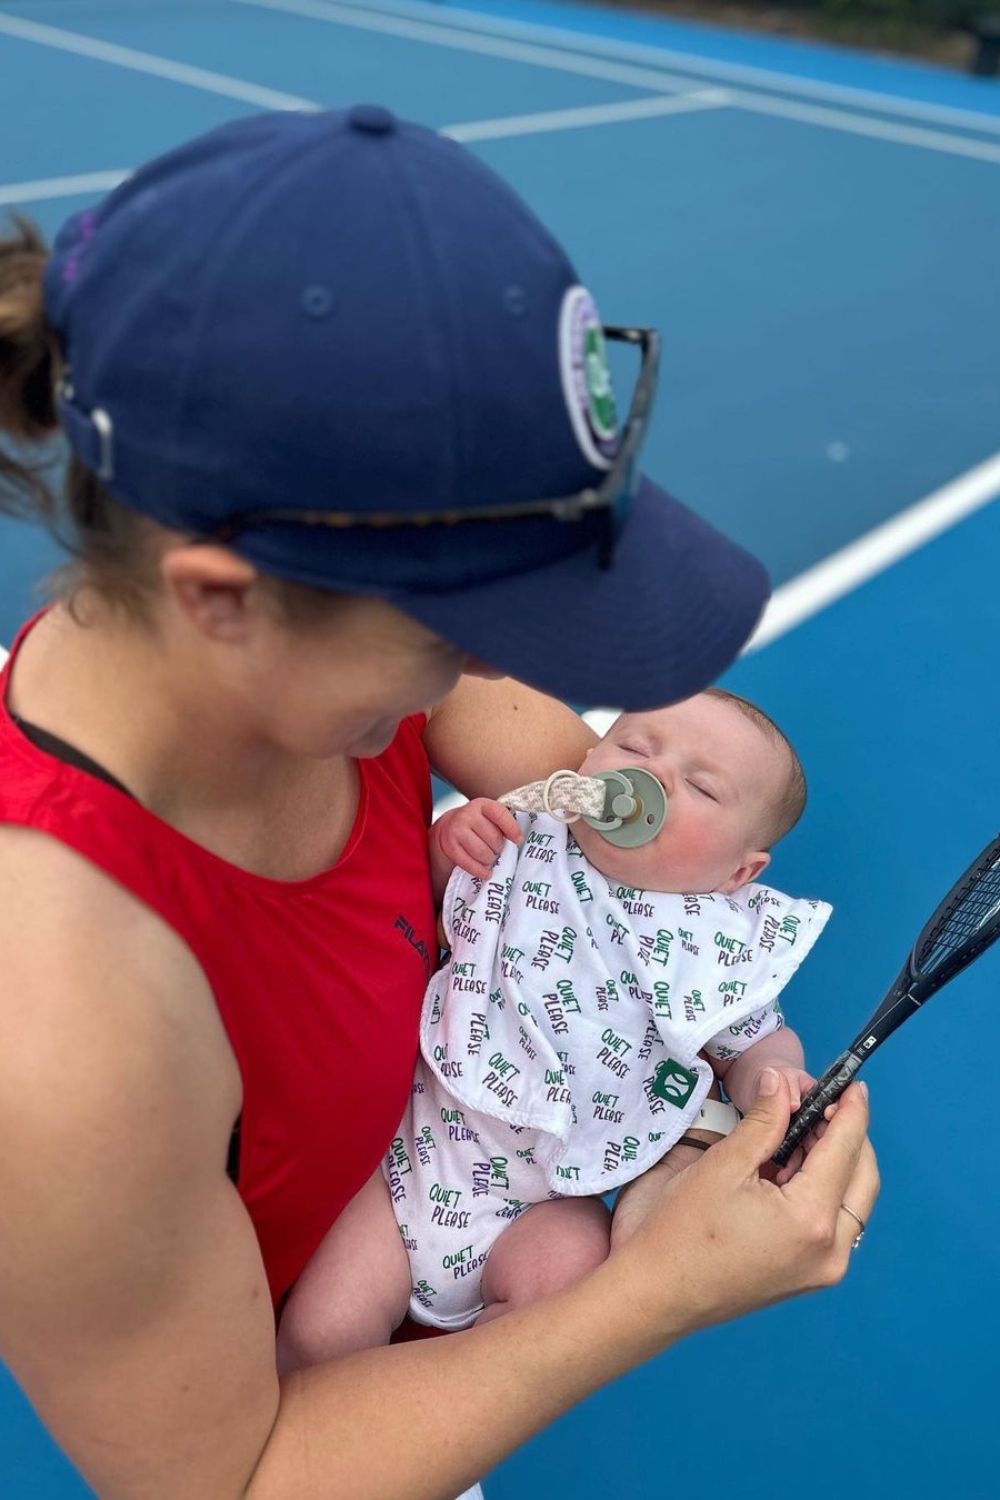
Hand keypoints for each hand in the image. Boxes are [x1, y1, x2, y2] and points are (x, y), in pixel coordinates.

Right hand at [431, 797, 523, 881]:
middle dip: (499, 848)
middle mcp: (467, 815)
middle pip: (494, 838)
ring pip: (483, 853)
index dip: (512, 829)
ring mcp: (456, 830)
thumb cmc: (476, 824)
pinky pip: (470, 864)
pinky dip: (480, 871)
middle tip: (496, 850)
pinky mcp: (450, 846)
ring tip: (490, 858)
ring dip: (490, 860)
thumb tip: (519, 840)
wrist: (448, 827)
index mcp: (482, 805)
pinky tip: (486, 872)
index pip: (501, 815)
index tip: (518, 840)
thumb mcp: (488, 817)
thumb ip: (502, 823)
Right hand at [605, 1070, 878, 1341]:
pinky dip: (822, 1188)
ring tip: (801, 1128)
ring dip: (836, 1161)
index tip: (854, 1082)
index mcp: (812, 1220)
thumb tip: (781, 1080)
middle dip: (848, 1134)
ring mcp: (823, 1268)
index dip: (851, 1110)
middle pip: (862, 1177)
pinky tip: (792, 1165)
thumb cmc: (683, 1229)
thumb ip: (764, 1120)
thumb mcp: (724, 1164)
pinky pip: (834, 1222)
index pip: (846, 1150)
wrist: (657, 1294)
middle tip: (821, 1101)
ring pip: (852, 1200)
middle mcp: (831, 1250)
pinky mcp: (809, 1275)